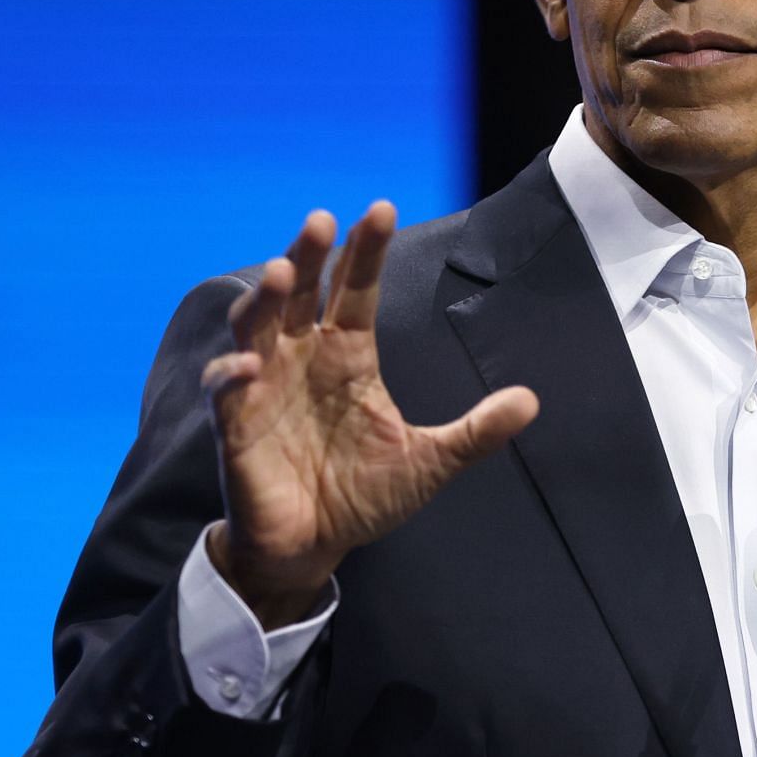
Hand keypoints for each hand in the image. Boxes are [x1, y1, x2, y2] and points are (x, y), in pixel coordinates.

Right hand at [201, 203, 538, 628]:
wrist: (314, 547)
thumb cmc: (364, 495)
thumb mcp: (430, 462)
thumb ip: (477, 432)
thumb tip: (531, 400)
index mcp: (348, 356)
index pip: (355, 291)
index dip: (365, 252)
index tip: (380, 209)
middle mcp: (302, 359)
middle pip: (301, 293)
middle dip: (308, 256)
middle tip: (320, 221)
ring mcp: (264, 387)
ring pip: (255, 326)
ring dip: (264, 299)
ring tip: (279, 271)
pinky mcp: (235, 426)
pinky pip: (224, 392)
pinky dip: (229, 375)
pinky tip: (245, 366)